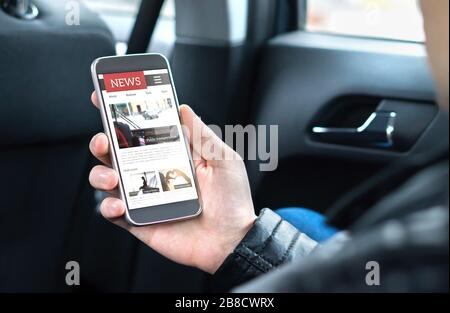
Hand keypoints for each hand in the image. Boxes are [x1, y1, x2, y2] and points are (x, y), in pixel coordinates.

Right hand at [89, 92, 256, 273]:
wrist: (231, 241)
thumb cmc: (232, 201)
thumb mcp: (223, 160)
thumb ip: (202, 135)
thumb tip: (184, 109)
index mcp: (172, 156)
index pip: (142, 132)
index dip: (122, 116)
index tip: (104, 98)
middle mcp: (154, 173)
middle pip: (117, 153)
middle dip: (103, 141)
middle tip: (105, 139)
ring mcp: (145, 197)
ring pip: (108, 179)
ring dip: (101, 173)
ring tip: (113, 177)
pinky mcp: (139, 220)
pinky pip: (112, 211)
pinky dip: (108, 206)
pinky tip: (119, 204)